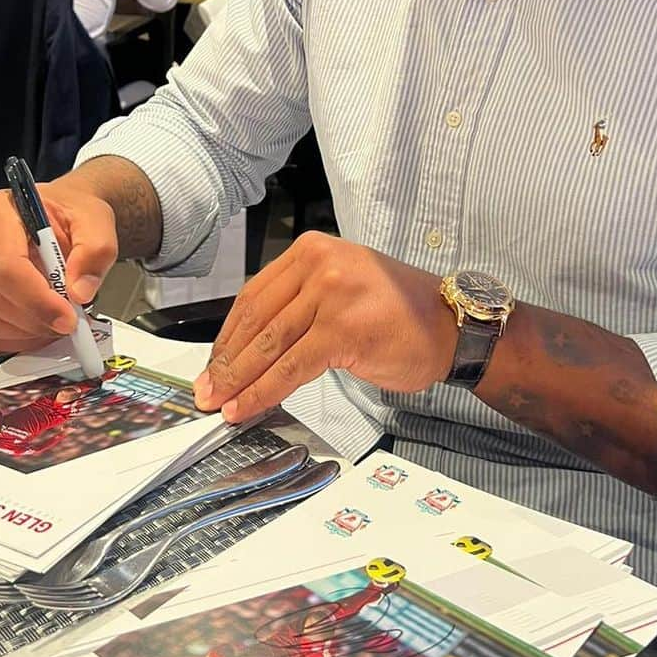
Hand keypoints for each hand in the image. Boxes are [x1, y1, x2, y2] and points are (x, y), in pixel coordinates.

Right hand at [0, 177, 117, 351]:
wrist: (55, 216)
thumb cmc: (69, 214)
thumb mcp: (95, 221)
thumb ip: (95, 250)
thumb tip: (80, 292)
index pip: (5, 267)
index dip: (36, 300)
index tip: (69, 317)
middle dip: (36, 319)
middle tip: (70, 322)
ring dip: (27, 332)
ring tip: (57, 321)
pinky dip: (15, 338)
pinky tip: (39, 326)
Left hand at [192, 232, 458, 421]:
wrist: (449, 325)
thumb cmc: (398, 311)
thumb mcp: (342, 286)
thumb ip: (300, 302)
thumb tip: (251, 345)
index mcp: (313, 250)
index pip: (254, 296)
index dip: (228, 336)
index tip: (213, 363)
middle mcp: (320, 264)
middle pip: (257, 319)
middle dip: (226, 362)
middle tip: (207, 391)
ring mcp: (332, 294)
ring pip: (270, 345)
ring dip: (239, 380)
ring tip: (221, 404)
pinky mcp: (343, 329)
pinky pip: (292, 367)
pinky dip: (264, 391)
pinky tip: (248, 407)